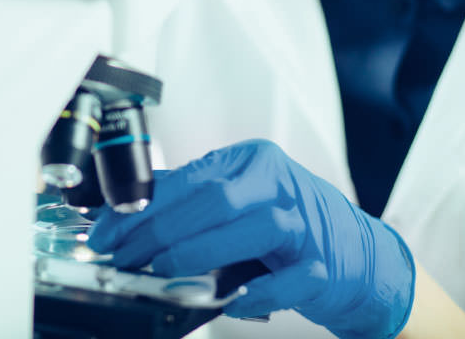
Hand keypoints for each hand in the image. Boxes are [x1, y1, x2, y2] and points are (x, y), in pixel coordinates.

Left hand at [86, 139, 414, 338]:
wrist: (357, 254)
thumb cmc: (287, 225)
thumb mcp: (239, 201)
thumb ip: (191, 204)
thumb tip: (125, 213)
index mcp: (252, 162)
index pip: (189, 179)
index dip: (142, 206)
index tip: (107, 231)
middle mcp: (279, 185)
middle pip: (214, 198)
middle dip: (160, 229)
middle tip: (124, 256)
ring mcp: (304, 225)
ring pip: (252, 228)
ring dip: (201, 251)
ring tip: (162, 270)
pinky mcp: (322, 267)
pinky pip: (290, 279)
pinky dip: (260, 292)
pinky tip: (231, 301)